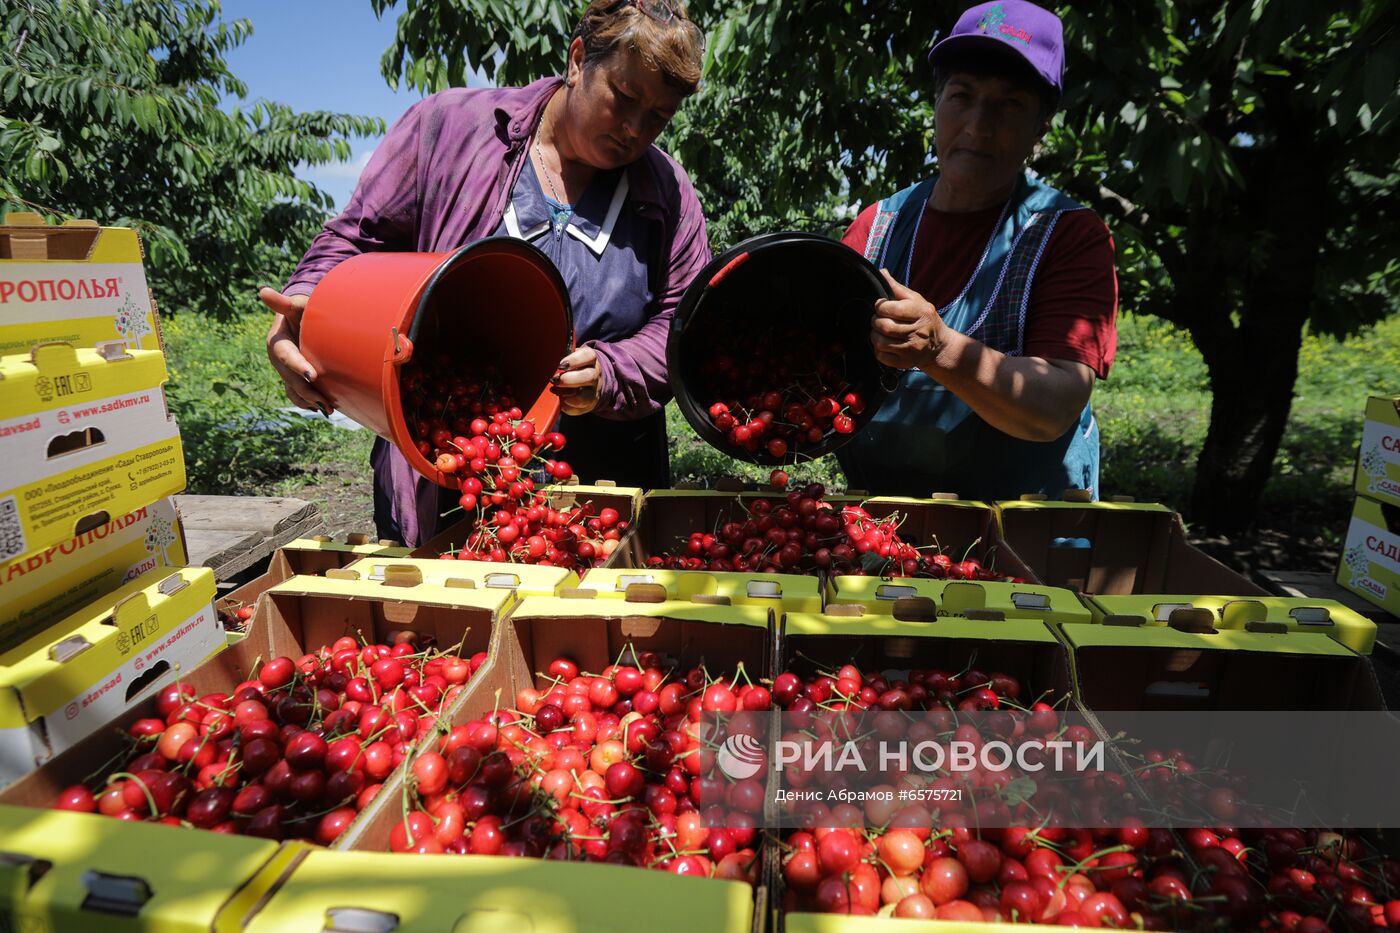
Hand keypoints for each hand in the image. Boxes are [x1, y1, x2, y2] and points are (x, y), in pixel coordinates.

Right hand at [260, 286, 331, 414]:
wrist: (302, 320)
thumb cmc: (301, 310)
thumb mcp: (294, 305)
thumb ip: (282, 303)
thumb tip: (262, 291)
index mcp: (277, 342)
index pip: (286, 356)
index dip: (297, 366)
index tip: (312, 376)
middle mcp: (279, 360)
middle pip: (290, 379)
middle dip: (307, 391)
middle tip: (325, 401)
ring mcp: (285, 371)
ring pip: (293, 390)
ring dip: (309, 401)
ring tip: (328, 409)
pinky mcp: (293, 378)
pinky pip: (296, 394)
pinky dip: (307, 403)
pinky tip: (322, 409)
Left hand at [550, 346, 599, 415]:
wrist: (587, 381)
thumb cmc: (572, 366)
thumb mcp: (569, 356)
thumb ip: (560, 356)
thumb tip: (546, 361)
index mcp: (590, 359)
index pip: (588, 356)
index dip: (574, 360)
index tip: (560, 365)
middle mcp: (595, 374)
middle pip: (589, 377)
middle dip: (569, 380)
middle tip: (555, 380)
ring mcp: (593, 391)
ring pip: (587, 396)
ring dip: (570, 396)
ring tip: (556, 392)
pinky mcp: (589, 404)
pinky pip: (579, 409)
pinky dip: (568, 406)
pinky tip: (560, 400)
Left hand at [870, 269, 945, 370]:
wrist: (938, 346)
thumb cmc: (924, 318)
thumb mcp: (916, 300)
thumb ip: (897, 288)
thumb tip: (881, 272)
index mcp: (921, 313)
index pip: (891, 309)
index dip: (880, 306)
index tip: (881, 306)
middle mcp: (918, 332)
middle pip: (883, 326)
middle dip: (875, 321)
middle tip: (878, 319)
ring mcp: (911, 349)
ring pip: (880, 342)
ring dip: (874, 335)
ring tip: (879, 331)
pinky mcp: (905, 362)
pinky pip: (881, 356)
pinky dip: (878, 349)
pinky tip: (885, 343)